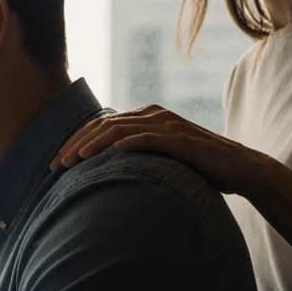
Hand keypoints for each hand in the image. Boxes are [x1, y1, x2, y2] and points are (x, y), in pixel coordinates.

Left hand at [48, 104, 270, 195]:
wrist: (238, 168)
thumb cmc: (195, 168)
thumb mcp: (158, 160)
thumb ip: (134, 158)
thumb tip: (101, 176)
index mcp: (144, 118)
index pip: (99, 126)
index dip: (74, 142)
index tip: (53, 164)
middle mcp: (153, 115)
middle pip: (102, 125)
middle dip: (75, 144)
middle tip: (54, 165)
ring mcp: (168, 125)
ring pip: (120, 129)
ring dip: (93, 144)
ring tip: (74, 160)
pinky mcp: (183, 139)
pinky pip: (152, 138)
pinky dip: (132, 142)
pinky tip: (115, 151)